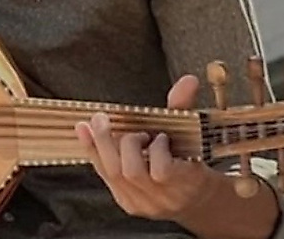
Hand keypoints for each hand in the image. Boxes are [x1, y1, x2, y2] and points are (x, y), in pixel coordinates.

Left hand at [74, 74, 215, 220]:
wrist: (196, 198)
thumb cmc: (191, 160)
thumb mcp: (191, 135)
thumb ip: (184, 107)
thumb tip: (189, 80)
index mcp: (188, 181)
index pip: (163, 170)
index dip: (155, 149)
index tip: (157, 134)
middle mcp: (165, 198)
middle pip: (131, 172)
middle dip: (122, 142)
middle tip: (116, 121)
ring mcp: (145, 205)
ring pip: (113, 174)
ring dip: (104, 145)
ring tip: (106, 126)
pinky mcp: (128, 205)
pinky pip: (105, 177)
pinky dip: (94, 152)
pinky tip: (87, 133)